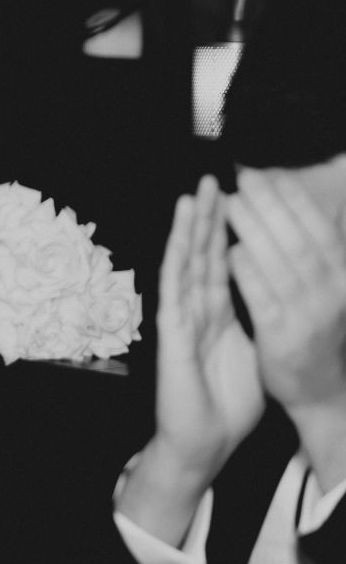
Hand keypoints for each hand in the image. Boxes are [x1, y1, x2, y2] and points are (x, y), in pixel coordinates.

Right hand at [149, 176, 264, 479]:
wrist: (204, 441)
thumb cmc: (227, 404)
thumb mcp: (253, 351)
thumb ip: (256, 320)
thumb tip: (273, 294)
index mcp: (218, 313)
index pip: (223, 262)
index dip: (229, 231)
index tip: (237, 198)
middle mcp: (197, 310)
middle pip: (204, 254)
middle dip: (210, 217)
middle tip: (214, 179)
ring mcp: (182, 319)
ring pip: (186, 264)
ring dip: (190, 229)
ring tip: (195, 194)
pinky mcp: (173, 334)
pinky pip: (176, 290)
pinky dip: (178, 261)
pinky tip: (181, 238)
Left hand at [226, 168, 345, 418]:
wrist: (321, 390)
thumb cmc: (316, 327)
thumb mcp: (327, 288)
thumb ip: (312, 251)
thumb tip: (289, 202)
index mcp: (345, 276)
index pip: (321, 228)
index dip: (294, 198)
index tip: (268, 173)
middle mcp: (334, 293)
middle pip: (299, 239)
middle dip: (271, 204)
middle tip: (242, 178)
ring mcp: (310, 315)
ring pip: (279, 263)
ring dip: (253, 229)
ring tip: (229, 204)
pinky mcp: (283, 336)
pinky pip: (262, 297)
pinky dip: (246, 271)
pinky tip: (229, 251)